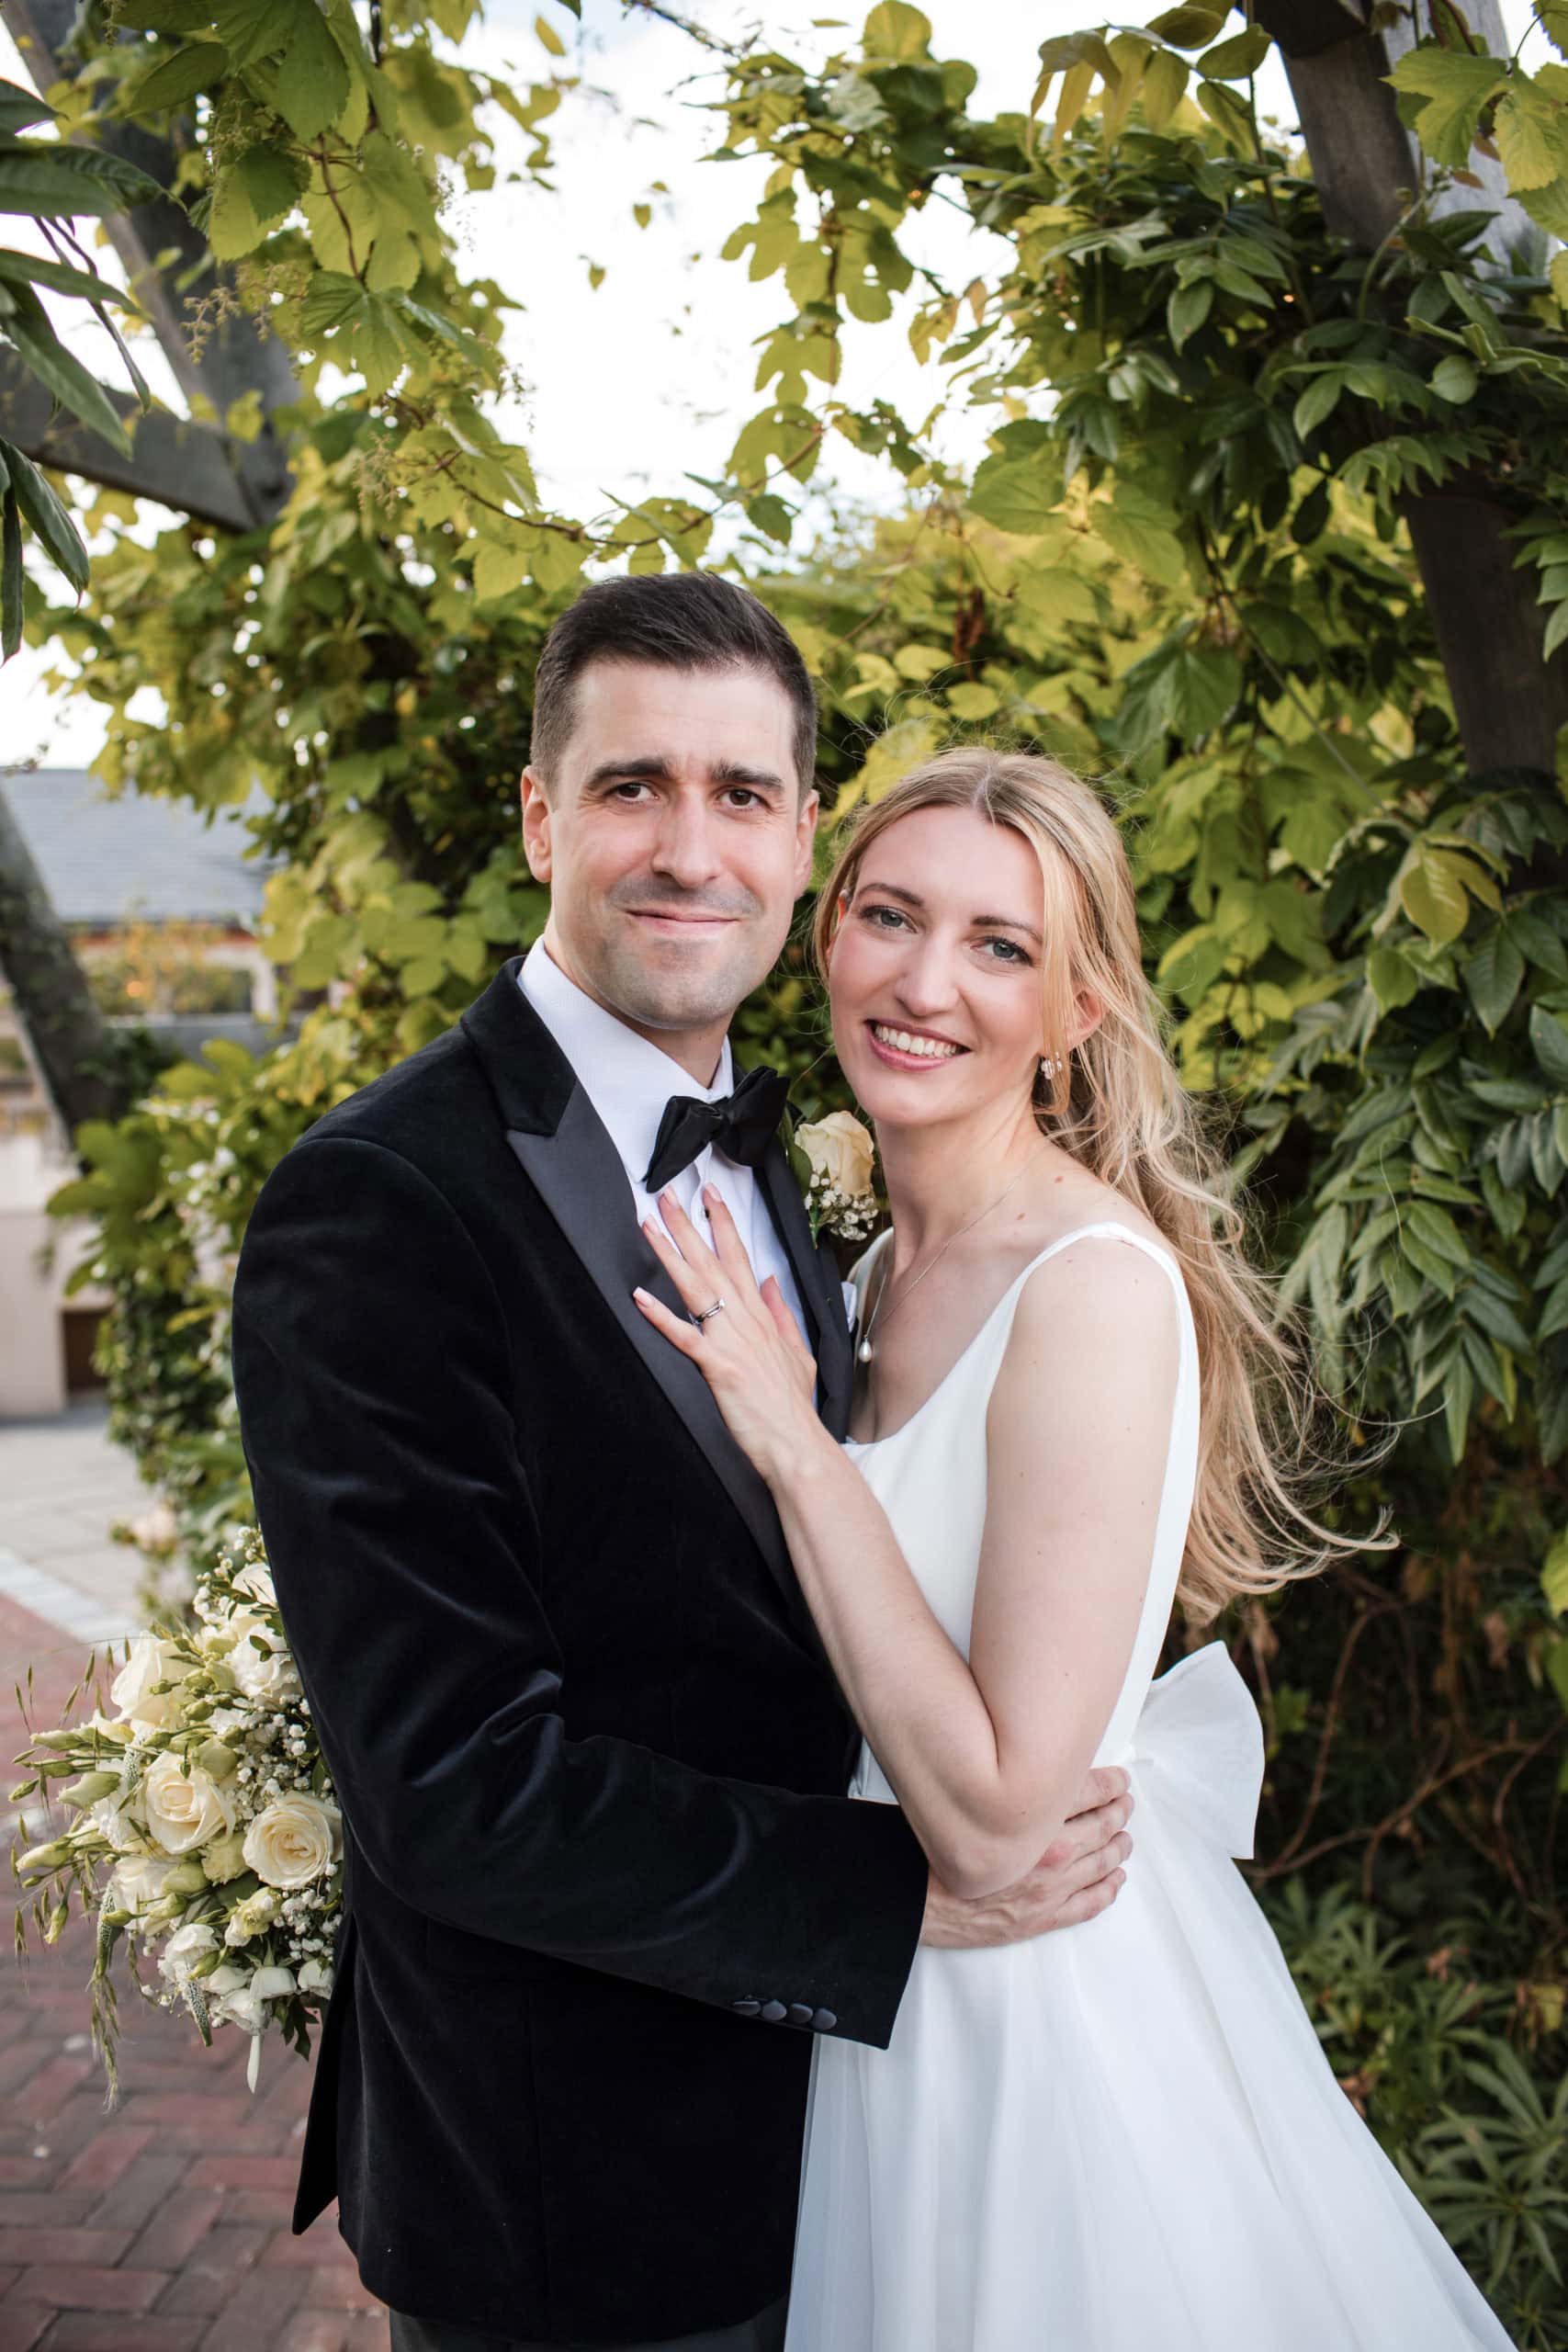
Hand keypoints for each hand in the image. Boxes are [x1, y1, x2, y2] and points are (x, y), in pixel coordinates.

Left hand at [634, 1185, 823, 1483]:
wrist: (797, 1444)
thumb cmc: (792, 1405)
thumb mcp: (797, 1352)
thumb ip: (782, 1314)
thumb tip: (771, 1281)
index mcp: (762, 1317)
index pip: (739, 1258)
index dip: (722, 1224)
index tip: (710, 1195)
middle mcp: (747, 1321)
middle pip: (713, 1262)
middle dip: (689, 1225)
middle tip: (668, 1195)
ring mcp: (733, 1341)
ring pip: (697, 1288)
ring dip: (670, 1254)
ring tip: (649, 1227)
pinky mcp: (719, 1367)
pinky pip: (685, 1337)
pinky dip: (661, 1317)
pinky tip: (640, 1298)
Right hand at [919, 1768, 1132, 1947]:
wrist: (919, 1899)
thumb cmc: (941, 1853)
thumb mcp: (976, 1803)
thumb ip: (1012, 1790)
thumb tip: (1039, 1772)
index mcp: (1035, 1822)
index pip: (1088, 1793)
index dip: (1110, 1784)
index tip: (1118, 1780)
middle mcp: (1050, 1855)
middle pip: (1102, 1827)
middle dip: (1118, 1811)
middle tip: (1125, 1803)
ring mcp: (1051, 1889)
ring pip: (1102, 1863)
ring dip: (1119, 1847)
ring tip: (1125, 1836)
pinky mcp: (1045, 1917)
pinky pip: (1090, 1904)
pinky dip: (1109, 1889)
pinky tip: (1116, 1879)